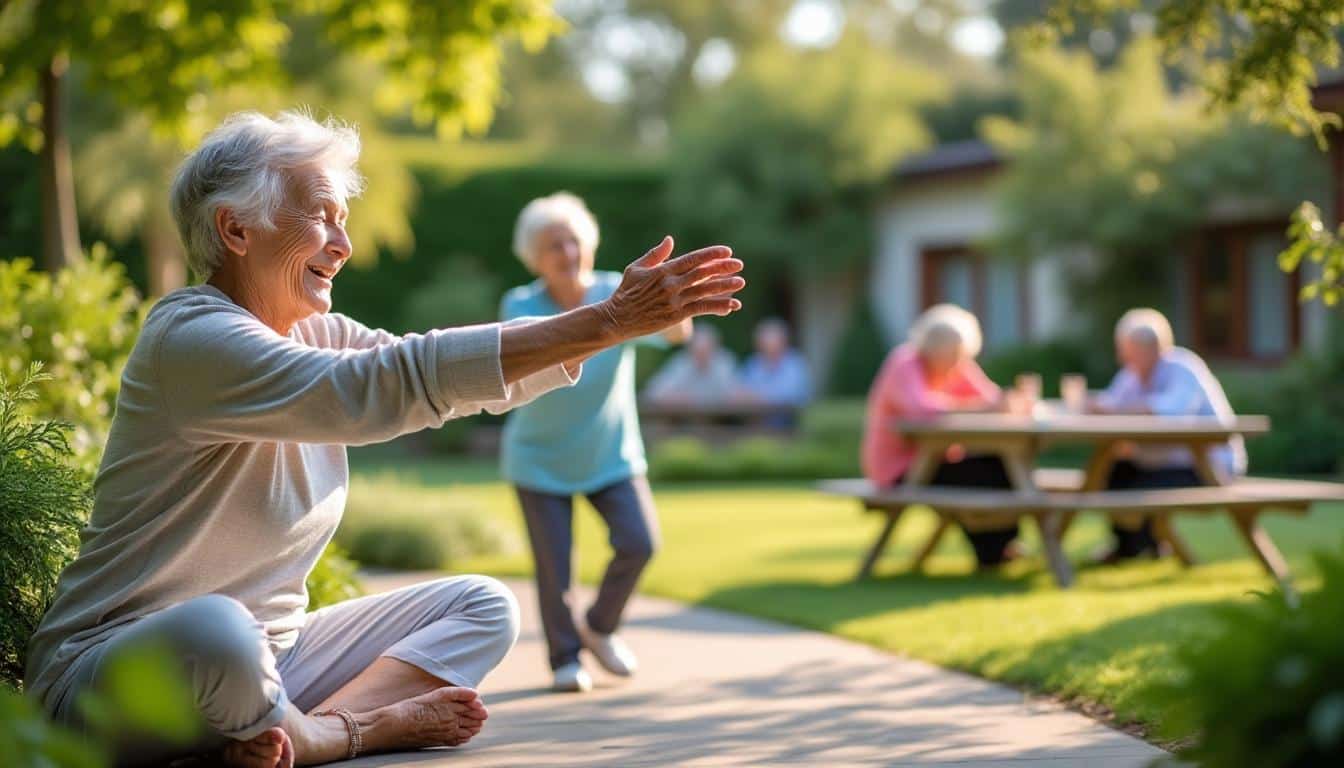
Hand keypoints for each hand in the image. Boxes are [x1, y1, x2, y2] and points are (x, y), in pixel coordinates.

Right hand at [597, 237, 744, 341]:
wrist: (617, 319)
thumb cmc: (625, 292)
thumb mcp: (636, 268)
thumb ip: (655, 255)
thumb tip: (670, 240)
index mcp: (663, 270)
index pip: (692, 259)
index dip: (711, 255)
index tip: (727, 251)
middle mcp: (671, 284)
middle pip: (702, 273)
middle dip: (722, 268)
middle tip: (739, 264)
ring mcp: (674, 300)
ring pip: (705, 291)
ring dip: (725, 286)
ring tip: (740, 282)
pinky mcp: (676, 316)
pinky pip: (701, 309)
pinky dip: (718, 307)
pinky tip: (732, 305)